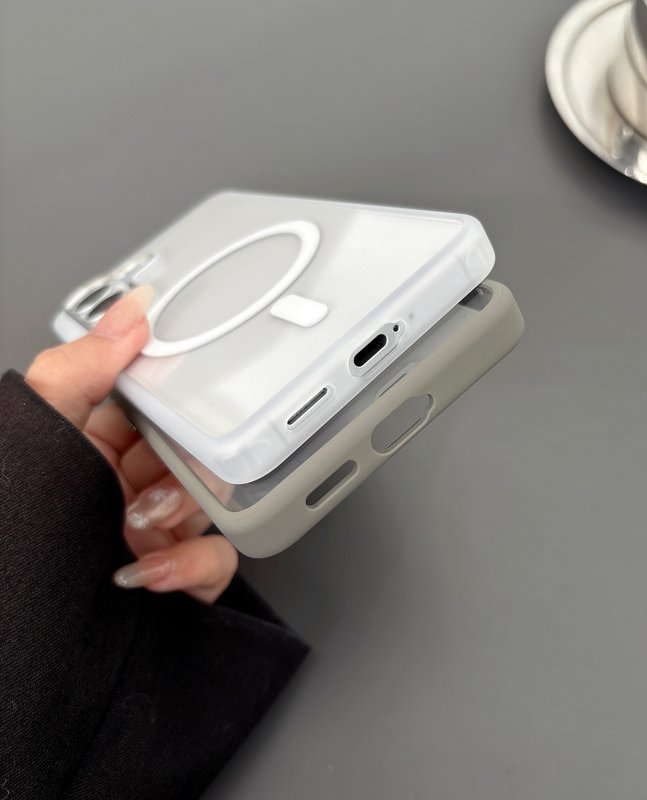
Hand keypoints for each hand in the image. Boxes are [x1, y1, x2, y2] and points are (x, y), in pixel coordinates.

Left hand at [26, 286, 237, 602]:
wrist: (19, 634)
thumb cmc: (16, 529)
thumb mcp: (42, 434)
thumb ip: (78, 368)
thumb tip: (131, 309)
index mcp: (98, 447)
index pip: (156, 406)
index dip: (173, 397)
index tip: (182, 390)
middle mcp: (129, 487)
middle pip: (192, 452)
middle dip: (180, 461)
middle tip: (152, 468)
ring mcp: (157, 532)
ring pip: (212, 503)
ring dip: (182, 510)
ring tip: (138, 520)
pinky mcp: (178, 574)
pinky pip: (218, 559)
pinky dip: (193, 564)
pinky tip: (149, 566)